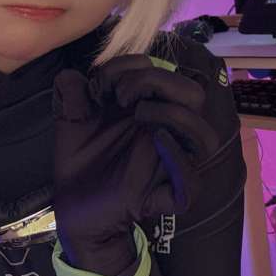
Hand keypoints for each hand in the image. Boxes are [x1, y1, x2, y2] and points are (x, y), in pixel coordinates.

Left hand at [52, 55, 220, 274]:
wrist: (72, 208)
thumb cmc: (81, 160)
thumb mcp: (71, 120)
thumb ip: (71, 94)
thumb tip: (71, 75)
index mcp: (149, 109)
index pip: (165, 72)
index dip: (132, 67)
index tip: (99, 87)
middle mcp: (165, 132)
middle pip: (194, 96)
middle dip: (159, 82)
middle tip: (123, 95)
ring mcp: (168, 165)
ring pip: (205, 137)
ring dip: (175, 114)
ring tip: (139, 113)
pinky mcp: (162, 197)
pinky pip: (190, 184)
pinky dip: (177, 159)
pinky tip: (156, 140)